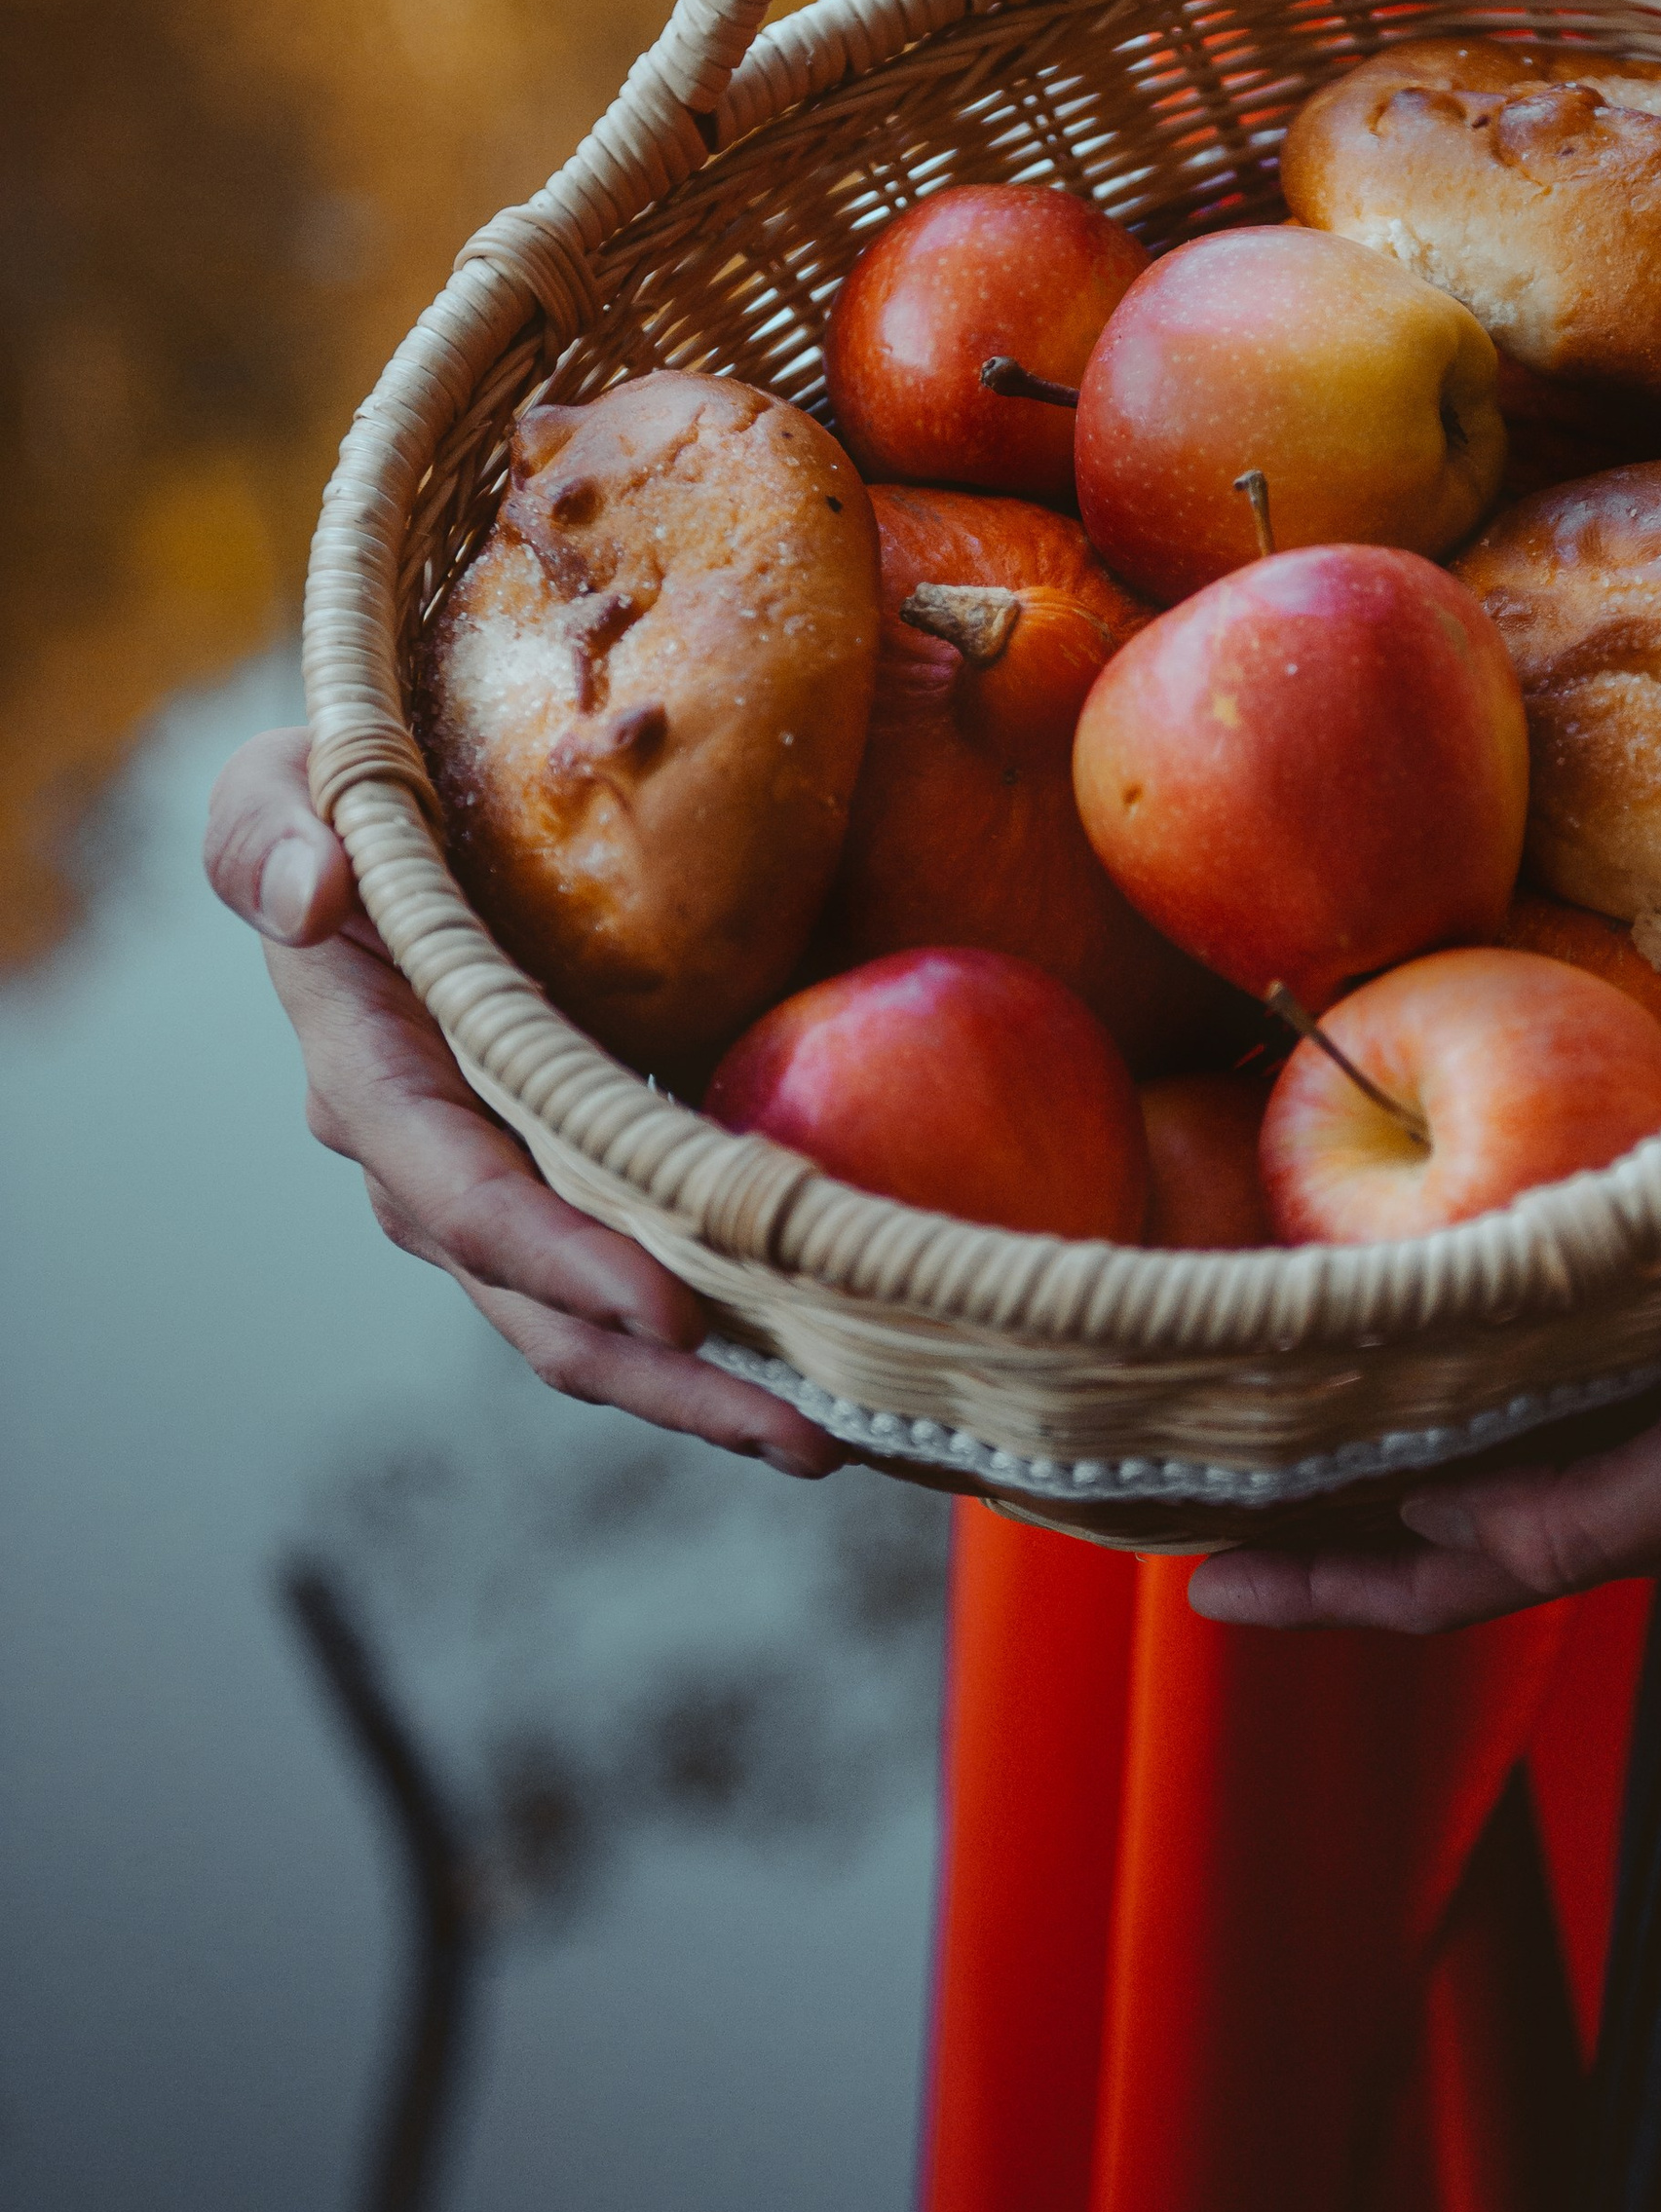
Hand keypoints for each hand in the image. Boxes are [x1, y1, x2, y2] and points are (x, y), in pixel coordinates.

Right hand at [203, 728, 841, 1477]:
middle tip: (808, 1433)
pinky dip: (725, 1335)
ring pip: (595, 1328)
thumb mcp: (286, 778)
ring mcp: (502, 1191)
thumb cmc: (346, 791)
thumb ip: (271, 829)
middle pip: (544, 1311)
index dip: (559, 1262)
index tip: (668, 1310)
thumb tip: (314, 893)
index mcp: (371, 1075)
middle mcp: (430, 1166)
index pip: (465, 1195)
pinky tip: (828, 1363)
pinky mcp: (570, 1187)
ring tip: (838, 1431)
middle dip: (668, 1386)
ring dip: (708, 1393)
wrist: (390, 823)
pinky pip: (642, 1279)